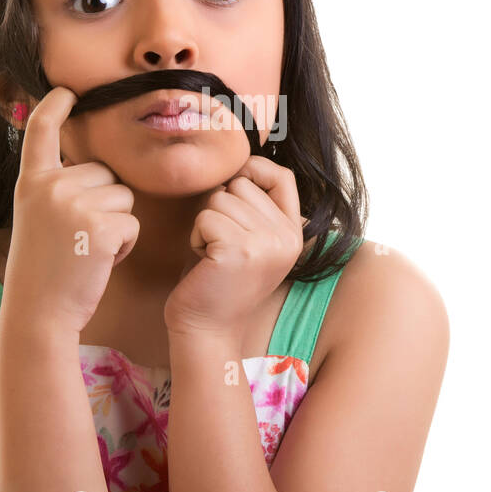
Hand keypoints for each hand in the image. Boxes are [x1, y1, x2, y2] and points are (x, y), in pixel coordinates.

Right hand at [4, 86, 138, 336]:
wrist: (39, 313)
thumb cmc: (44, 272)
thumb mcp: (39, 219)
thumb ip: (59, 190)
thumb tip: (100, 171)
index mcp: (32, 183)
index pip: (41, 132)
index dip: (54, 106)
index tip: (66, 90)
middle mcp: (50, 186)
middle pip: (105, 173)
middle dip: (104, 203)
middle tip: (77, 239)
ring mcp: (74, 204)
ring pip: (124, 197)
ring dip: (116, 225)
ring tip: (85, 251)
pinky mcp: (100, 226)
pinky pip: (132, 223)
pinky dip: (124, 246)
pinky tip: (97, 262)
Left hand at [164, 155, 304, 336]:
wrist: (207, 330)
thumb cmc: (218, 280)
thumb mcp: (249, 239)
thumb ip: (254, 206)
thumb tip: (241, 161)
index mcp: (294, 233)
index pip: (282, 176)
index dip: (254, 170)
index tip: (234, 186)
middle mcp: (287, 237)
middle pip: (241, 185)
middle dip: (220, 208)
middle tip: (220, 245)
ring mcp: (266, 244)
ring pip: (220, 199)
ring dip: (205, 224)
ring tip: (212, 256)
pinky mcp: (239, 250)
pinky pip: (205, 217)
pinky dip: (196, 237)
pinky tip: (204, 262)